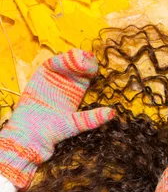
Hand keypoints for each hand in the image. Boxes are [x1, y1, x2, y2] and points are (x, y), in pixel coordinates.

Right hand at [0, 48, 114, 189]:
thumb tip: (112, 113)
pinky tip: (61, 62)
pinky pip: (52, 63)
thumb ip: (92, 118)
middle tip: (89, 60)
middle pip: (79, 66)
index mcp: (78, 93)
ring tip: (78, 58)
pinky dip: (58, 61)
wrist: (31, 133)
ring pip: (67, 62)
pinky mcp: (43, 75)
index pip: (88, 76)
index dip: (91, 70)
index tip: (95, 69)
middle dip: (84, 61)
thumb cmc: (54, 131)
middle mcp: (68, 83)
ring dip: (72, 58)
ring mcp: (55, 78)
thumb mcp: (75, 124)